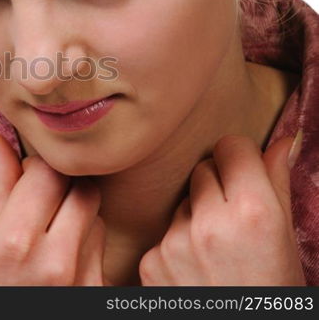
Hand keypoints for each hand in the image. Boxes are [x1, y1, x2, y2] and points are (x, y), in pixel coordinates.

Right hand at [0, 126, 107, 284]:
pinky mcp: (99, 292)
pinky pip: (102, 245)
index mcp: (14, 242)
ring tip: (50, 231)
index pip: (47, 171)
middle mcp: (54, 260)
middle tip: (41, 198)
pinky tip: (62, 256)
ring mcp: (83, 280)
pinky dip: (86, 240)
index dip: (36, 167)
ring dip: (77, 211)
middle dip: (62, 184)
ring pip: (95, 214)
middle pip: (81, 187)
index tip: (27, 175)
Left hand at [138, 133, 305, 284]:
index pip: (232, 146)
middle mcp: (210, 223)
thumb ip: (278, 185)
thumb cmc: (273, 295)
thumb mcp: (286, 242)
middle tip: (234, 219)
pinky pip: (164, 232)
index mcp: (254, 213)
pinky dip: (177, 244)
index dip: (240, 159)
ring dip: (196, 215)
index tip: (246, 175)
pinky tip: (197, 271)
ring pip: (182, 202)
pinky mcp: (150, 261)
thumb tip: (282, 140)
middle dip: (218, 186)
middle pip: (203, 169)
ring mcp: (174, 243)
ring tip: (217, 251)